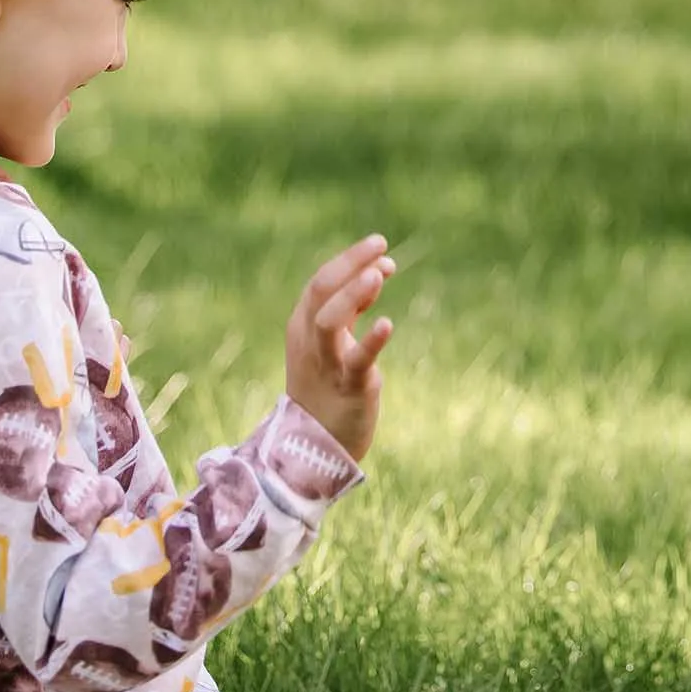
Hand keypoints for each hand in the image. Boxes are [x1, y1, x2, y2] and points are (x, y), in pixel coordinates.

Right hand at [285, 234, 394, 462]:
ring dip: (353, 294)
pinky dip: (371, 340)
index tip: (380, 249)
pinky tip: (387, 324)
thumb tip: (379, 269)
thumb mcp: (334, 341)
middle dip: (350, 263)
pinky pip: (357, 361)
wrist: (313, 448)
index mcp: (302, 324)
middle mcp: (309, 340)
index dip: (349, 260)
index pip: (321, 281)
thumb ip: (353, 307)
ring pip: (330, 320)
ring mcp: (326, 363)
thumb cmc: (326, 387)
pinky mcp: (348, 387)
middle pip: (321, 290)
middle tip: (381, 243)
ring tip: (379, 274)